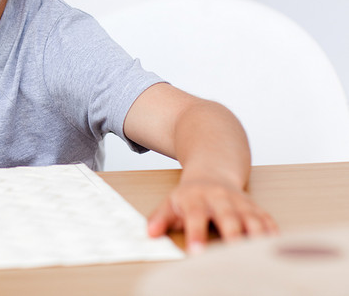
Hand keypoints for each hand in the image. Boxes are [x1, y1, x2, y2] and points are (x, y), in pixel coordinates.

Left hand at [146, 177, 278, 253]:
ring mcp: (239, 202)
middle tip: (235, 254)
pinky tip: (277, 246)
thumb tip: (150, 233)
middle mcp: (220, 198)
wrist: (212, 171)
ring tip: (260, 253)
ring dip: (257, 235)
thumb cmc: (189, 194)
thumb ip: (160, 218)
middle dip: (233, 234)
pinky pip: (267, 219)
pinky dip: (272, 232)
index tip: (196, 252)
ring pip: (252, 218)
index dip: (196, 233)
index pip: (195, 216)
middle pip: (228, 216)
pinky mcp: (255, 207)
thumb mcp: (170, 203)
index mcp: (196, 198)